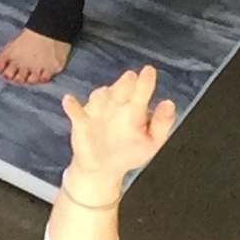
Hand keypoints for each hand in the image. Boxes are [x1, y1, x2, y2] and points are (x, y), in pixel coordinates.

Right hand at [60, 63, 180, 190]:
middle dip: (124, 84)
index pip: (141, 94)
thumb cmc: (129, 151)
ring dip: (101, 95)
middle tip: (131, 77)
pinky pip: (75, 111)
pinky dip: (72, 105)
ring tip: (105, 93)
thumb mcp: (152, 142)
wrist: (102, 169)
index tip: (149, 71)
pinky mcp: (81, 123)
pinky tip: (70, 100)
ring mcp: (97, 113)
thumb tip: (169, 103)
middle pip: (119, 91)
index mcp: (134, 110)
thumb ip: (162, 124)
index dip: (145, 83)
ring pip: (98, 98)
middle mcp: (115, 106)